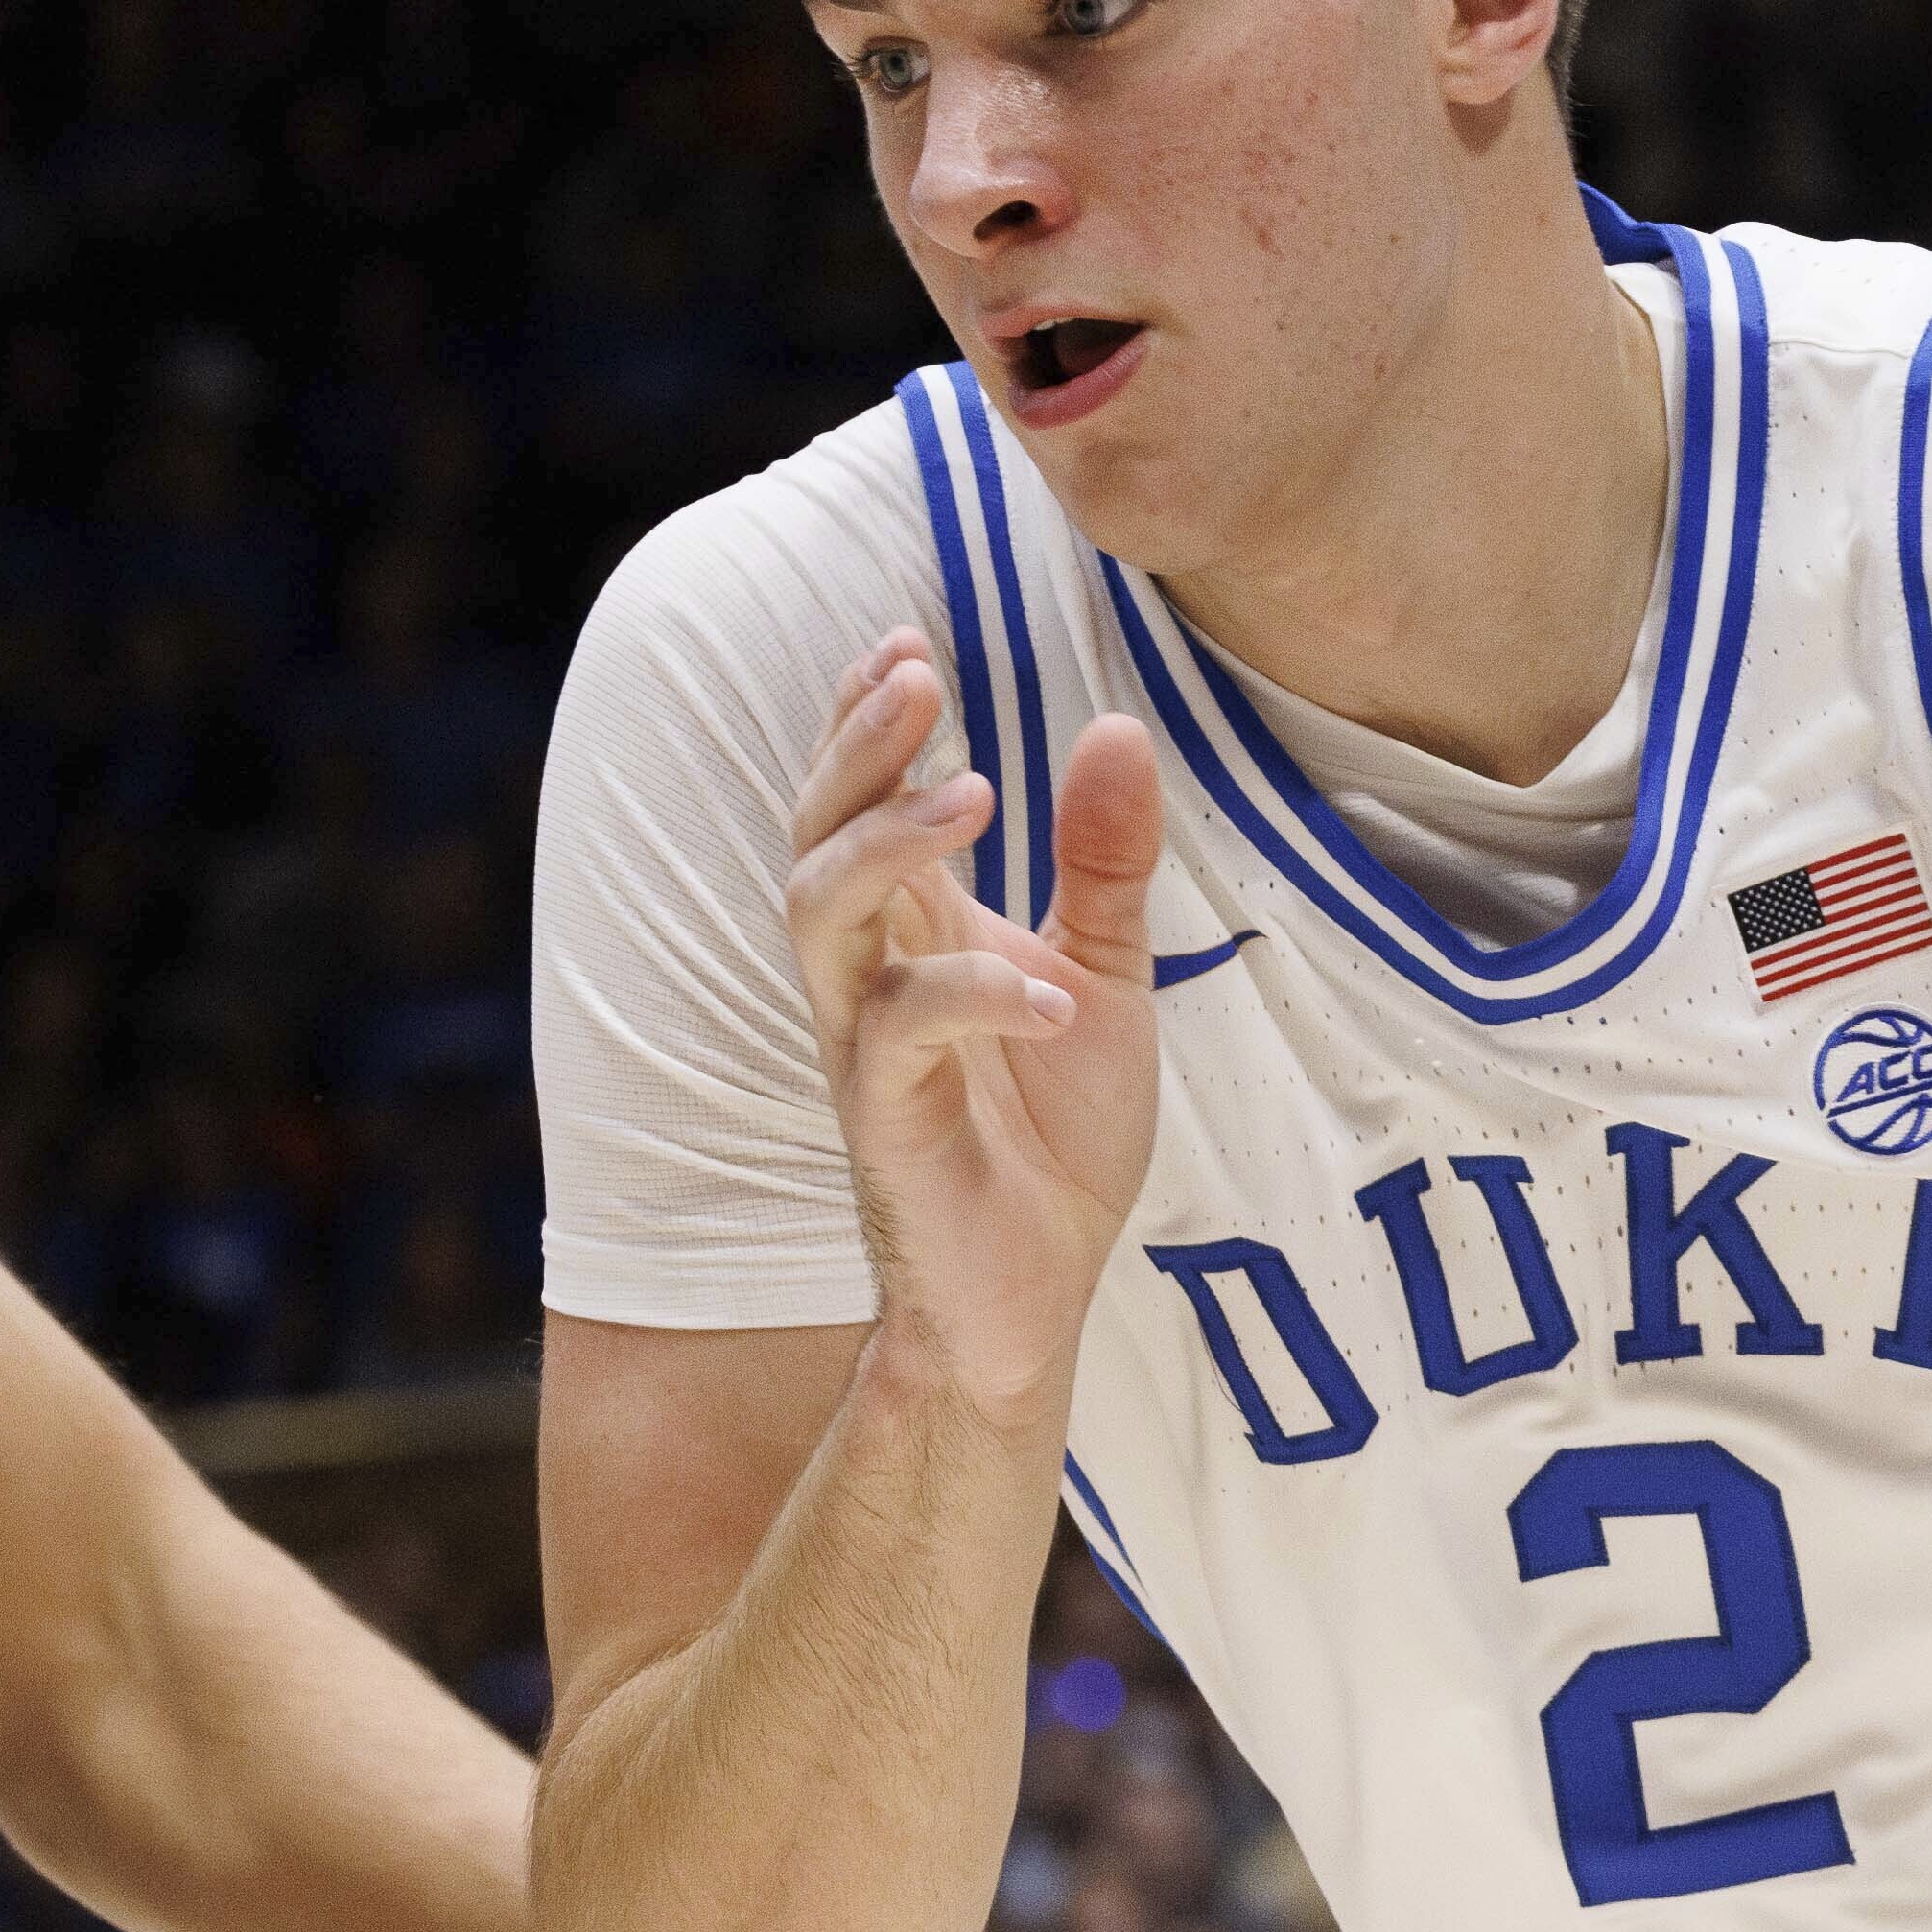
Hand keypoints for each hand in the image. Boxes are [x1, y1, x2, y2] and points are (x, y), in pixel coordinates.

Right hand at [784, 647, 1167, 1422]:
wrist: (1038, 1291)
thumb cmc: (1053, 1137)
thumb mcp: (1105, 975)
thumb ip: (1105, 862)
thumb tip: (1115, 726)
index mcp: (912, 932)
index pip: (858, 800)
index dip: (863, 720)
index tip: (905, 639)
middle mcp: (869, 977)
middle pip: (816, 834)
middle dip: (855, 749)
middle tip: (918, 675)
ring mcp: (866, 1048)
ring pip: (819, 917)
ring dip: (885, 845)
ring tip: (974, 794)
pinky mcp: (886, 1123)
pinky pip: (900, 1037)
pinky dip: (975, 999)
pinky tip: (1052, 994)